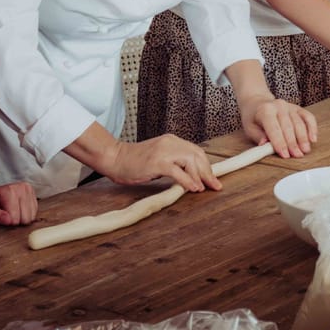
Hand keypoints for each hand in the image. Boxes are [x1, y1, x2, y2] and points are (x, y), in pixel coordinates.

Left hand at [0, 181, 36, 225]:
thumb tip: (8, 220)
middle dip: (14, 221)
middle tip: (4, 214)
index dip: (6, 222)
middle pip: (25, 218)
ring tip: (9, 211)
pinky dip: (25, 215)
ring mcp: (29, 190)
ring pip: (31, 217)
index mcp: (10, 190)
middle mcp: (22, 188)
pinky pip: (33, 214)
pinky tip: (16, 210)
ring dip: (20, 218)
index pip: (15, 219)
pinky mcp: (33, 194)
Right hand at [104, 136, 221, 192]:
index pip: (196, 151)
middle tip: (214, 186)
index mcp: (172, 140)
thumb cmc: (135, 161)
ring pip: (191, 161)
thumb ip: (174, 162)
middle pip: (197, 155)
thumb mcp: (159, 157)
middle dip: (208, 172)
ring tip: (203, 188)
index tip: (213, 179)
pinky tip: (193, 188)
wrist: (115, 158)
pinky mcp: (157, 162)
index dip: (207, 165)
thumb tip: (192, 175)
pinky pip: (178, 172)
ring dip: (200, 176)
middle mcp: (170, 143)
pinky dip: (188, 181)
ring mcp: (164, 151)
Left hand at [237, 93, 316, 157]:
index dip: (280, 142)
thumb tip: (265, 144)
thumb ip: (257, 136)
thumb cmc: (253, 118)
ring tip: (305, 150)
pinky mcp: (298, 108)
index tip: (285, 154)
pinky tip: (313, 139)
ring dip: (303, 138)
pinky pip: (308, 117)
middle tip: (297, 155)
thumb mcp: (249, 128)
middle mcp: (279, 106)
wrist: (258, 102)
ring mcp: (290, 106)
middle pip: (288, 126)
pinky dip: (312, 128)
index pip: (274, 128)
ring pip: (299, 123)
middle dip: (293, 143)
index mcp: (265, 110)